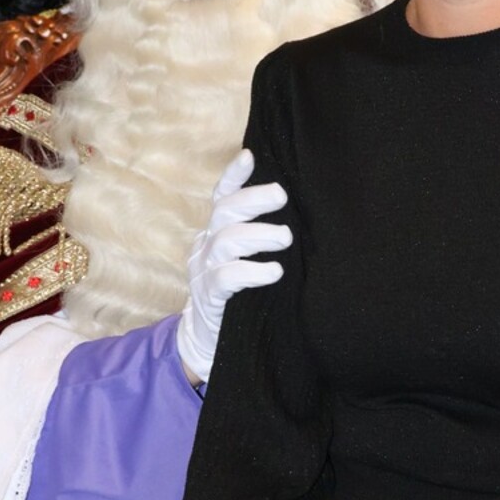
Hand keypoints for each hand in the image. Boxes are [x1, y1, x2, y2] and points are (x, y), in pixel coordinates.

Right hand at [177, 148, 291, 381]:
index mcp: (214, 233)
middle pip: (223, 211)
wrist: (207, 342)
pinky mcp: (209, 297)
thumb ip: (257, 238)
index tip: (250, 156)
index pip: (220, 196)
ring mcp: (203, 271)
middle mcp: (205, 246)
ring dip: (258, 234)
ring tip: (285, 238)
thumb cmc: (237, 297)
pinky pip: (226, 277)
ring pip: (226, 240)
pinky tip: (274, 272)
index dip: (233, 176)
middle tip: (282, 198)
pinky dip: (252, 271)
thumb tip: (296, 216)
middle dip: (253, 199)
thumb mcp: (243, 260)